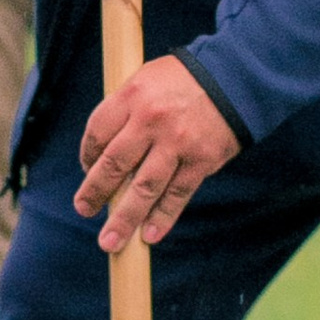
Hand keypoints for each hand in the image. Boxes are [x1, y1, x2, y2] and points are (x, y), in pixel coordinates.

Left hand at [76, 53, 237, 250]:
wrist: (236, 77)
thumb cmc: (184, 81)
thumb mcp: (147, 79)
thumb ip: (125, 111)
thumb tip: (103, 156)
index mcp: (132, 96)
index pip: (97, 133)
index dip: (87, 156)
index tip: (87, 171)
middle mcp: (152, 120)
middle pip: (114, 164)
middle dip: (95, 192)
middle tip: (83, 210)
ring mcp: (177, 143)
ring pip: (143, 188)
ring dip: (124, 219)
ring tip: (110, 242)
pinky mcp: (201, 160)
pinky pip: (177, 194)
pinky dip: (162, 217)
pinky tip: (149, 235)